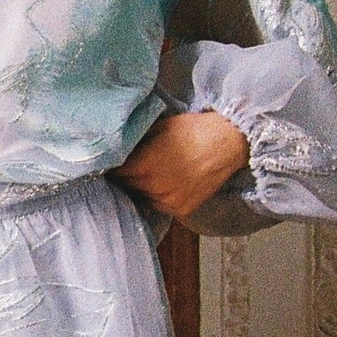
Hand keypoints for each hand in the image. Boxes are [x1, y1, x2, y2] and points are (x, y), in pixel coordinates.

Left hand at [112, 109, 250, 220]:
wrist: (228, 142)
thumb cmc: (193, 129)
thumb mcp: (158, 128)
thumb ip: (135, 142)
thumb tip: (116, 148)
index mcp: (143, 165)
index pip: (113, 173)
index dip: (110, 167)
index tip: (108, 162)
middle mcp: (153, 187)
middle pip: (125, 186)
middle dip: (124, 177)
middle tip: (126, 167)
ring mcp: (167, 201)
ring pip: (141, 197)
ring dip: (139, 188)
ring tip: (147, 174)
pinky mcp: (180, 209)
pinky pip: (158, 205)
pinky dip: (156, 196)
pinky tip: (162, 182)